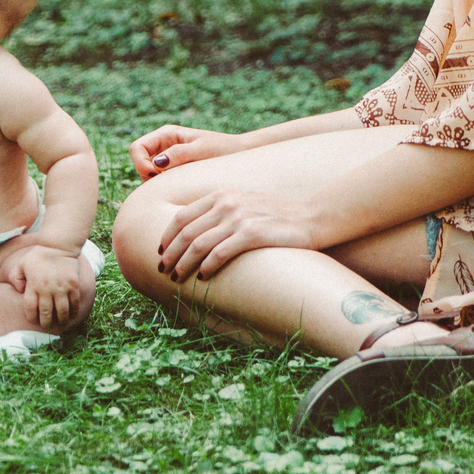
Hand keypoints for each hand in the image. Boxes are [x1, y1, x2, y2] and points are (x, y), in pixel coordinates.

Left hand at [1, 245, 86, 329]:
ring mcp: (62, 288)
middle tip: (46, 328)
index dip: (32, 317)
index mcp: (33, 285)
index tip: (34, 321)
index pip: (30, 308)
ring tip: (60, 326)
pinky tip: (72, 317)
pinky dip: (73, 313)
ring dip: (61, 321)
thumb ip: (15, 278)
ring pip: (62, 312)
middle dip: (46, 324)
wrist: (59, 245)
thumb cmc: (38, 256)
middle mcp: (47, 289)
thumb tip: (18, 292)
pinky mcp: (73, 286)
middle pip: (46, 313)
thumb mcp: (21, 264)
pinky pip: (74, 304)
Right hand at [128, 124, 244, 179]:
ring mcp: (167, 161)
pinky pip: (159, 183)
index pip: (137, 148)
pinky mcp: (174, 174)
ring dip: (156, 183)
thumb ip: (180, 154)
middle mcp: (163, 147)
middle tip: (168, 183)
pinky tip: (181, 190)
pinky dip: (164, 189)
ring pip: (147, 175)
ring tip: (179, 185)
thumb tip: (157, 163)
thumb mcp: (203, 149)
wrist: (240, 156)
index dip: (139, 162)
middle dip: (147, 175)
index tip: (153, 174)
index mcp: (166, 135)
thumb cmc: (223, 149)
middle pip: (139, 163)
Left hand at [155, 187, 315, 281]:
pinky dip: (206, 267)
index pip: (181, 216)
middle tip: (163, 271)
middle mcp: (225, 203)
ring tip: (178, 278)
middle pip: (186, 232)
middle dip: (170, 254)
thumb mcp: (243, 202)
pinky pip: (220, 253)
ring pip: (198, 245)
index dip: (166, 236)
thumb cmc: (277, 214)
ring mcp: (238, 218)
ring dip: (183, 264)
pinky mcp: (252, 233)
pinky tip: (203, 277)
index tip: (160, 252)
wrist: (312, 214)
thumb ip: (220, 211)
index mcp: (220, 194)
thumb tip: (197, 231)